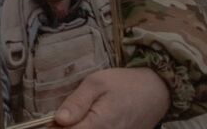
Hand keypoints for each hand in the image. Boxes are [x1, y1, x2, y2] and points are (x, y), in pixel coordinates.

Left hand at [53, 68, 168, 128]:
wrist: (157, 91)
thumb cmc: (125, 83)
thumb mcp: (96, 83)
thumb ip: (77, 102)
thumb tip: (59, 120)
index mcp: (100, 124)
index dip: (55, 128)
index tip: (49, 120)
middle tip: (63, 118)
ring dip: (79, 128)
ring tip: (78, 117)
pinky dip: (90, 128)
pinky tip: (88, 121)